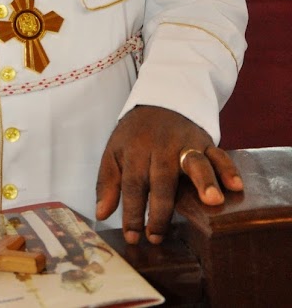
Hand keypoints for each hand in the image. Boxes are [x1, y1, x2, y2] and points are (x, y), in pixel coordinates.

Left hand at [95, 106, 242, 244]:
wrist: (160, 100)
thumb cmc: (136, 134)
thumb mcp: (114, 151)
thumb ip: (107, 182)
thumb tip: (101, 214)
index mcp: (136, 150)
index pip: (132, 184)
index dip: (131, 212)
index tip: (133, 237)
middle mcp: (161, 147)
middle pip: (162, 179)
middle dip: (160, 210)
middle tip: (157, 236)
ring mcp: (185, 143)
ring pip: (195, 162)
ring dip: (205, 181)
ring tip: (212, 201)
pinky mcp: (206, 141)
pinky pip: (219, 154)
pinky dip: (228, 168)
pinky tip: (236, 186)